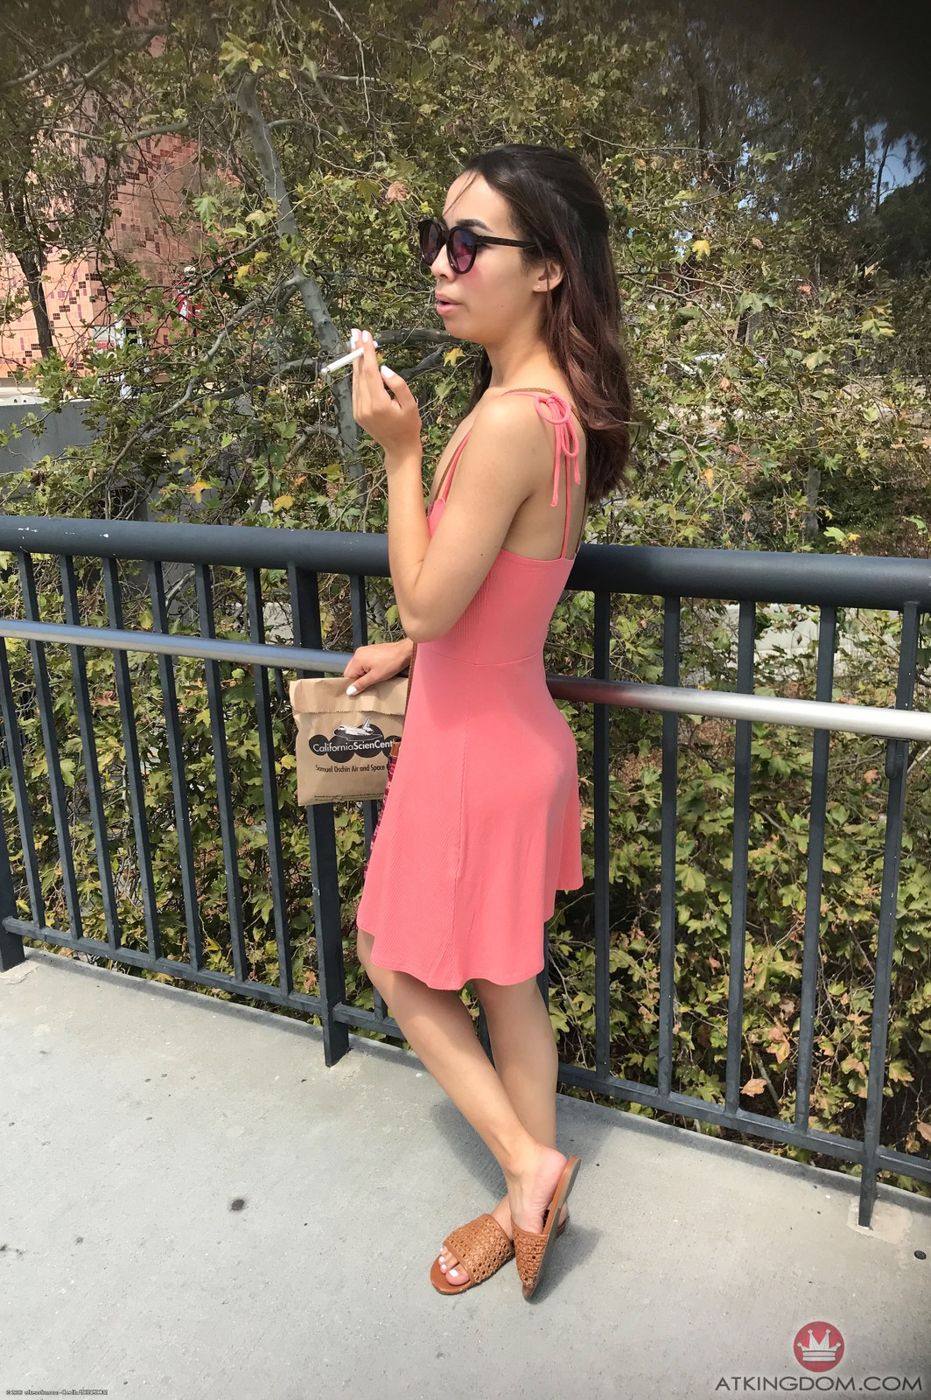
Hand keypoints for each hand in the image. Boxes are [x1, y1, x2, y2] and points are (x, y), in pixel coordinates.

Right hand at [342, 640, 410, 695]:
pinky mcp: (370, 650)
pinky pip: (364, 662)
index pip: (347, 676)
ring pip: (358, 667)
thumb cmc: (392, 663)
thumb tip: (349, 691)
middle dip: (358, 679)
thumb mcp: (375, 677)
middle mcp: (358, 653)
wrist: (404, 652)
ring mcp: (364, 651)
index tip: (360, 690)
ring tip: (374, 677)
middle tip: (369, 684)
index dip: (354, 684)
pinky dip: (367, 668)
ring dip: (364, 674)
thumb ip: (361, 684)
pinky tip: (376, 672)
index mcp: (357, 659)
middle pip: (351, 671)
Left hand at [350, 328, 421, 459]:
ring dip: (355, 361)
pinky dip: (357, 374)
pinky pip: (356, 389)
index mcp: (379, 403)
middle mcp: (365, 406)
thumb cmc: (409, 426)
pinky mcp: (357, 413)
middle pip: (359, 373)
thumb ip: (398, 385)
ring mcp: (359, 411)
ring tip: (355, 343)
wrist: (399, 449)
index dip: (367, 352)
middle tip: (356, 332)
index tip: (365, 335)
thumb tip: (384, 368)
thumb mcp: (410, 404)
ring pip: (355, 380)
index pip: (370, 372)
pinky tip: (359, 363)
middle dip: (357, 351)